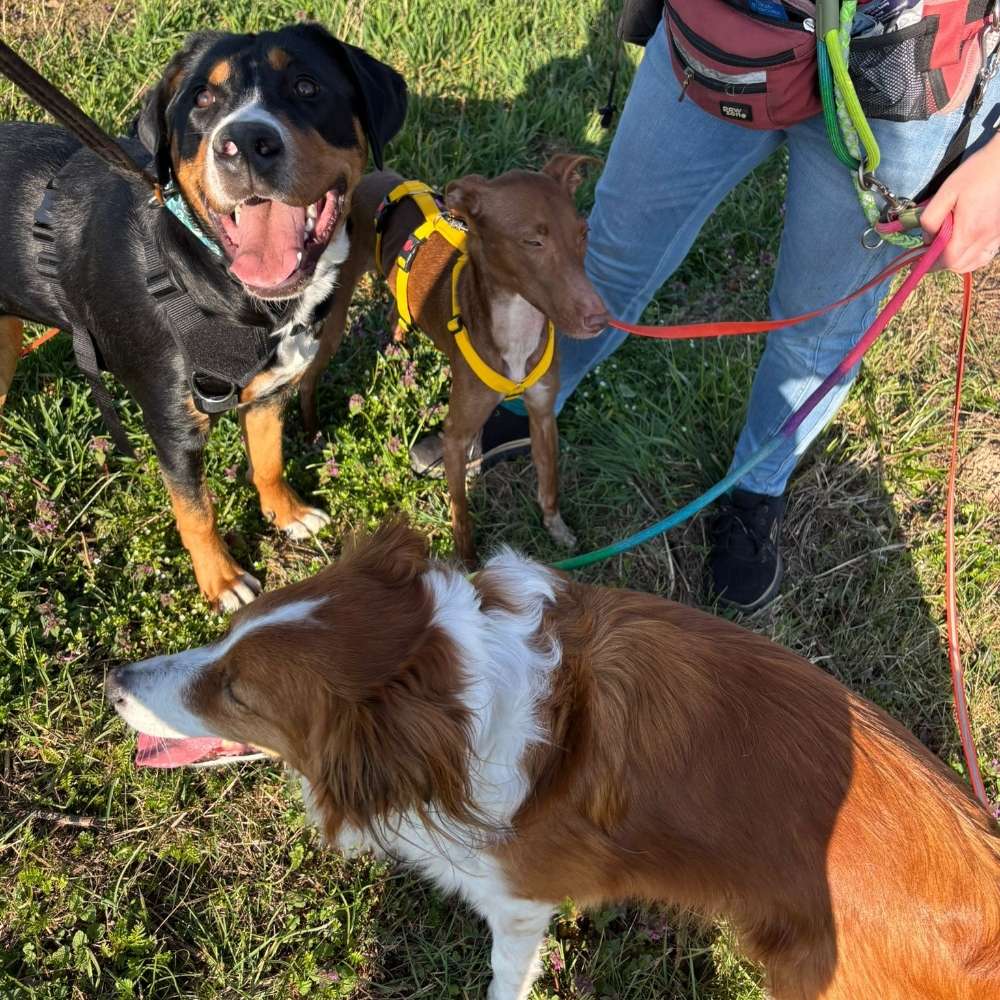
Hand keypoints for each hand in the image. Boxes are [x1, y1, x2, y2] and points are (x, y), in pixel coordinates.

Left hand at [921, 131, 999, 272]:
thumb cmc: (976, 173)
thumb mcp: (946, 193)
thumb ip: (931, 218)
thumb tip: (927, 238)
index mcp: (969, 230)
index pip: (948, 261)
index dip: (930, 264)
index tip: (918, 260)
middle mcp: (986, 238)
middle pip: (960, 266)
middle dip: (942, 264)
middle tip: (931, 251)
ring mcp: (997, 237)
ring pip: (974, 263)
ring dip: (958, 262)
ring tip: (947, 248)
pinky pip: (986, 255)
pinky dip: (972, 256)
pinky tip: (965, 243)